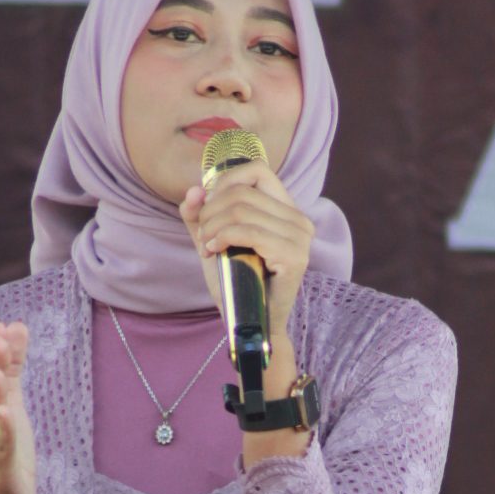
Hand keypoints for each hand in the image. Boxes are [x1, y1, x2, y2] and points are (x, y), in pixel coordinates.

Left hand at [179, 161, 313, 333]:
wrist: (250, 324)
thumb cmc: (236, 283)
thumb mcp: (213, 241)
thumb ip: (200, 215)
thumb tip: (194, 190)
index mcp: (285, 210)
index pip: (257, 169)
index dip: (224, 181)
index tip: (208, 208)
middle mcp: (299, 219)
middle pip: (241, 192)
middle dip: (210, 211)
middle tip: (202, 236)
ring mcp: (300, 238)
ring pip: (242, 210)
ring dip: (213, 227)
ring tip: (206, 247)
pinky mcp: (294, 257)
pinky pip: (249, 232)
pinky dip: (223, 238)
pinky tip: (214, 252)